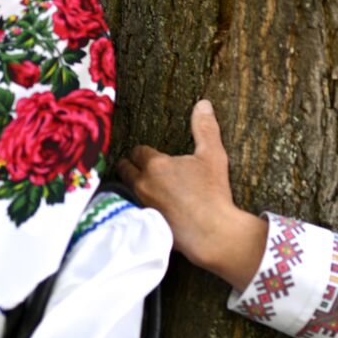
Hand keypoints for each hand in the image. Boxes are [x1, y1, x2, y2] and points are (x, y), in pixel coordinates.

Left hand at [117, 100, 267, 291]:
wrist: (212, 233)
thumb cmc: (213, 193)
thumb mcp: (213, 156)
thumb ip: (205, 128)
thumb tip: (203, 104)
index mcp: (155, 165)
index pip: (138, 151)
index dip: (144, 151)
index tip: (149, 153)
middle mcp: (142, 184)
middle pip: (125, 169)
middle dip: (130, 165)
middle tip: (139, 165)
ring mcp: (142, 205)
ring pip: (128, 189)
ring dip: (134, 184)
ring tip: (145, 184)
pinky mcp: (145, 223)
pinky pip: (136, 208)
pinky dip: (140, 204)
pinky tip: (153, 206)